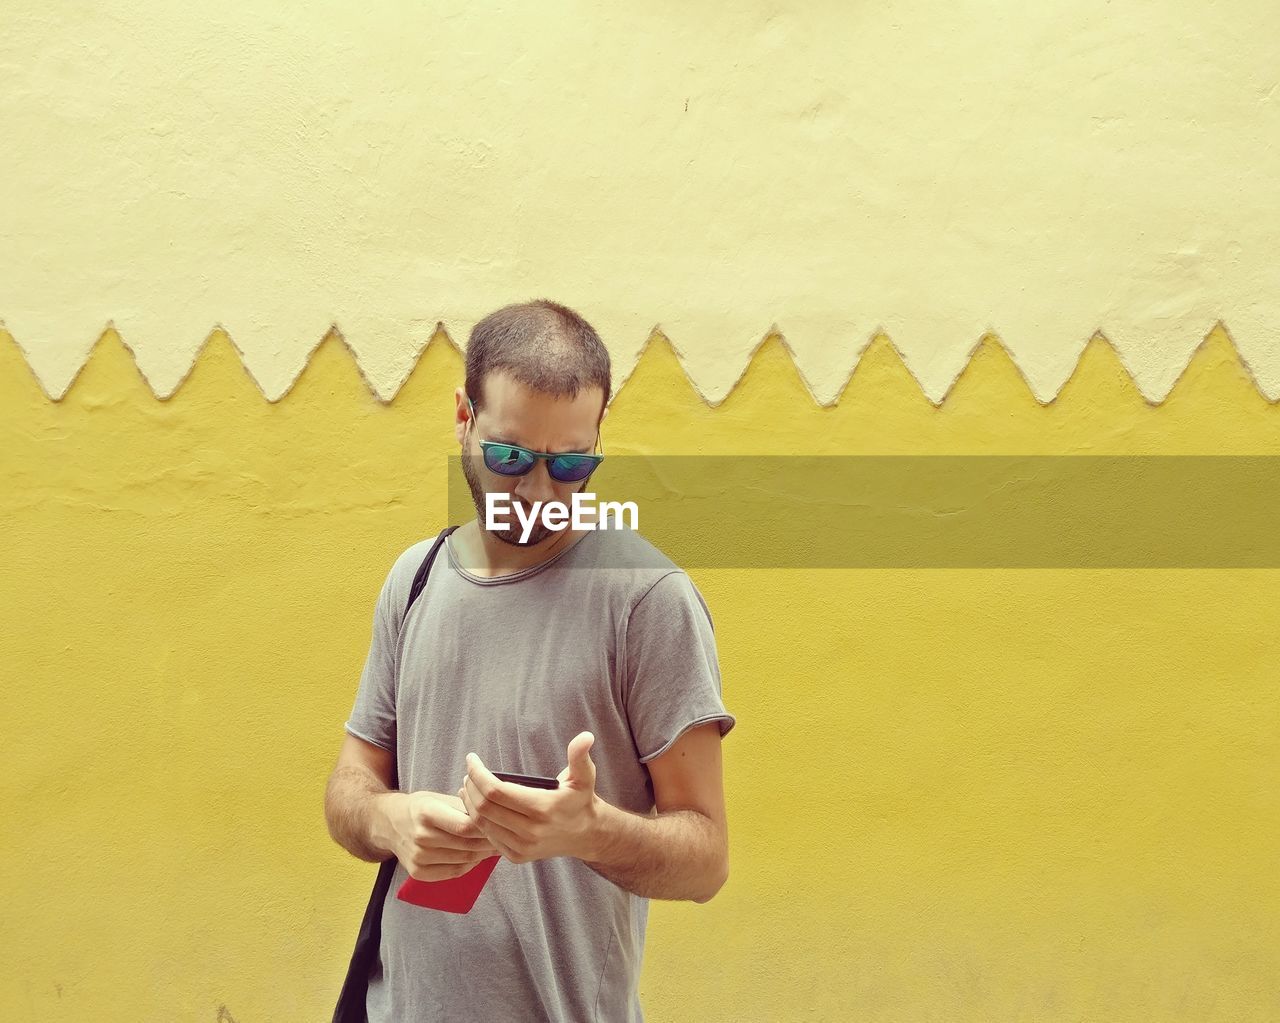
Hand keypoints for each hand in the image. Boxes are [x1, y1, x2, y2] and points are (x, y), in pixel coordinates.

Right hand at [384, 790, 500, 881]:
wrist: (390, 823)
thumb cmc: (421, 807)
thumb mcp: (440, 798)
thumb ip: (465, 808)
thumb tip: (495, 817)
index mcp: (427, 813)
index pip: (465, 826)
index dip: (487, 828)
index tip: (502, 825)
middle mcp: (420, 836)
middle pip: (466, 845)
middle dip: (490, 843)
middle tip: (505, 839)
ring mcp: (418, 857)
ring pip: (463, 860)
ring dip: (483, 855)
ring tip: (496, 848)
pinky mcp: (418, 872)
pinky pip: (453, 873)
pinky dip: (469, 866)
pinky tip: (478, 857)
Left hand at [458, 732, 600, 864]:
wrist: (586, 835)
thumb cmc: (580, 800)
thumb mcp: (584, 776)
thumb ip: (580, 755)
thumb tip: (586, 736)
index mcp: (542, 808)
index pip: (496, 791)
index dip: (478, 773)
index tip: (472, 759)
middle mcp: (531, 831)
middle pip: (484, 807)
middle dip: (471, 786)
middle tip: (469, 772)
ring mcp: (522, 847)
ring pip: (482, 824)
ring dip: (470, 803)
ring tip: (469, 786)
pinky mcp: (517, 857)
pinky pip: (488, 837)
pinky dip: (479, 820)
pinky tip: (477, 806)